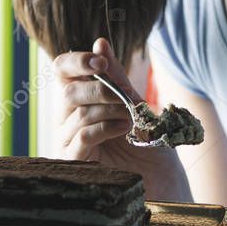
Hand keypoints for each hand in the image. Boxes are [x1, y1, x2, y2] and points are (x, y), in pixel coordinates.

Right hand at [52, 36, 191, 202]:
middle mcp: (67, 120)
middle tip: (128, 99)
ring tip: (133, 118)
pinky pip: (84, 135)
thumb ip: (117, 77)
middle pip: (68, 92)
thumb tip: (99, 42)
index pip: (62, 70)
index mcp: (80, 100)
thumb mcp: (137, 104)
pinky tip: (125, 129)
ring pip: (79, 112)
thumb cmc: (149, 144)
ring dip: (111, 110)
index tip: (100, 62)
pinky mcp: (74, 163)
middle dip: (102, 90)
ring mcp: (68, 142)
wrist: (164, 183)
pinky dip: (107, 127)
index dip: (77, 61)